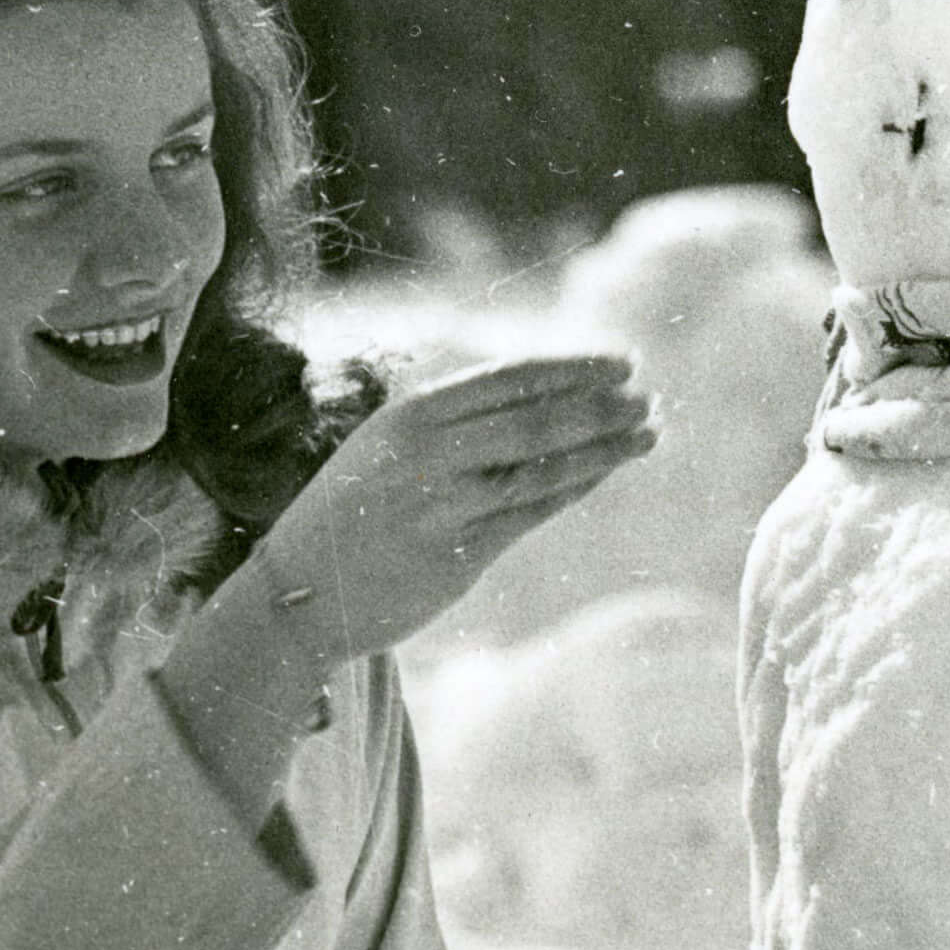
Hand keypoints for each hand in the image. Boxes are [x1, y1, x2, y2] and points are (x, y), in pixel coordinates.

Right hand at [242, 354, 653, 663]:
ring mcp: (443, 505)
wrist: (301, 587)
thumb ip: (457, 423)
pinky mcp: (457, 555)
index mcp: (412, 415)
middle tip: (647, 399)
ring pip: (543, 468)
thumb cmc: (354, 511)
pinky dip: (575, 488)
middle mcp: (428, 454)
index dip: (573, 368)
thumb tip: (544, 398)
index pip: (510, 378)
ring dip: (604, 449)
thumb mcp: (391, 446)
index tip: (622, 362)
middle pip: (536, 420)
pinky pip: (531, 514)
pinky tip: (604, 473)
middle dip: (601, 407)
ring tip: (647, 434)